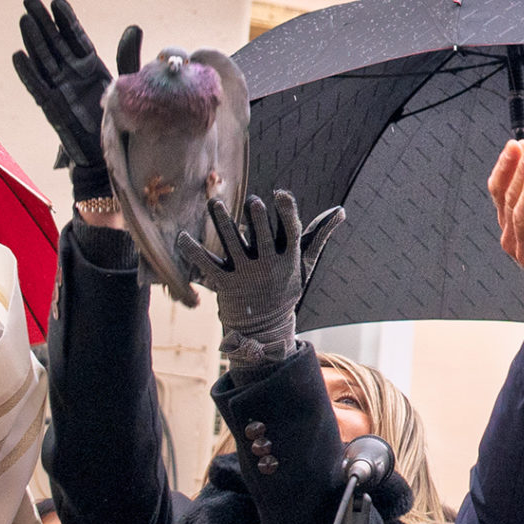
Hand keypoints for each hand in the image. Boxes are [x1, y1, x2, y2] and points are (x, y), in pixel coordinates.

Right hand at [12, 0, 137, 204]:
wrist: (112, 159)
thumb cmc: (124, 123)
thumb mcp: (129, 84)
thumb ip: (127, 57)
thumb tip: (132, 28)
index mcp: (93, 70)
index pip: (76, 40)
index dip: (66, 21)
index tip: (56, 1)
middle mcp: (74, 78)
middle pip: (55, 45)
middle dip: (43, 23)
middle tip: (30, 0)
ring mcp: (62, 92)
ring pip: (44, 62)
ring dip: (33, 41)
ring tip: (24, 19)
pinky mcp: (53, 110)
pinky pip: (38, 89)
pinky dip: (28, 74)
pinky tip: (18, 56)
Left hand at [174, 189, 343, 368]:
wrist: (263, 329)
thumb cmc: (285, 289)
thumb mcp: (305, 264)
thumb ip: (319, 235)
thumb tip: (341, 211)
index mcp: (289, 259)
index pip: (291, 233)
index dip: (286, 213)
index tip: (280, 194)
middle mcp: (267, 267)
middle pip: (262, 238)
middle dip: (257, 219)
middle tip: (251, 201)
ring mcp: (245, 276)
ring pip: (232, 245)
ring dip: (223, 223)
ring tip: (216, 203)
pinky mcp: (224, 284)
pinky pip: (206, 264)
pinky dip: (193, 251)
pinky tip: (183, 236)